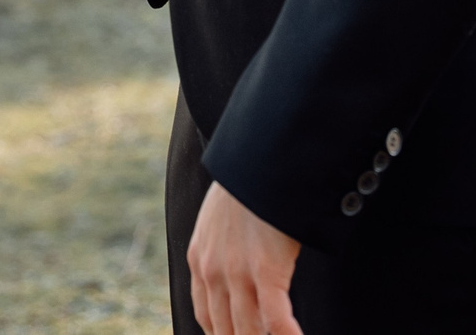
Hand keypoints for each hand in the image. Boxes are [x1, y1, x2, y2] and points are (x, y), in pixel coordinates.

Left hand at [189, 182, 303, 334]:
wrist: (258, 159)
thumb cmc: (247, 188)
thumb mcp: (217, 221)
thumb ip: (219, 250)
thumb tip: (235, 273)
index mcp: (199, 261)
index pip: (207, 318)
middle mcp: (212, 272)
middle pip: (226, 331)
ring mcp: (238, 273)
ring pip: (250, 331)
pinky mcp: (266, 270)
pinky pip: (276, 319)